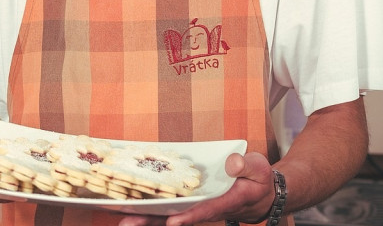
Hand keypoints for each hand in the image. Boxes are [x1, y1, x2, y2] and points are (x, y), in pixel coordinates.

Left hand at [117, 151, 275, 225]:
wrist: (260, 194)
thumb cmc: (257, 179)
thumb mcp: (258, 168)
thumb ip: (246, 166)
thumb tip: (231, 163)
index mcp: (228, 201)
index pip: (207, 210)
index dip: (191, 216)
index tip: (174, 222)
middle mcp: (209, 209)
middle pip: (180, 218)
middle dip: (155, 222)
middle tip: (129, 224)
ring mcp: (198, 208)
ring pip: (171, 216)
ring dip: (148, 219)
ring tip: (123, 220)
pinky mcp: (192, 205)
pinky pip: (170, 209)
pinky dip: (153, 210)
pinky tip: (131, 208)